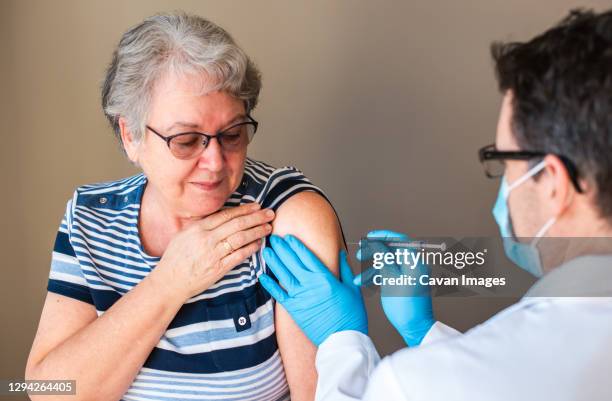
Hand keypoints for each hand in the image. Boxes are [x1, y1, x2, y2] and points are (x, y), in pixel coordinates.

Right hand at [156, 203, 274, 299]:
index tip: (257, 206)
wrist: (170, 282)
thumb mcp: (184, 234)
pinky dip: (251, 248)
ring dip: (257, 231)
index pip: (226, 215)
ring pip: (241, 238)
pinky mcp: (219, 268)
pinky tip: (259, 243)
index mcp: (198, 228)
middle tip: (270, 213)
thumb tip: (220, 215)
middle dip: (256, 217)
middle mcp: (207, 239)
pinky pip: (239, 255)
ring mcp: (213, 254)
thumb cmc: (176, 258)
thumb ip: (202, 225)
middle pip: (237, 224)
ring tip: (268, 227)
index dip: (244, 209)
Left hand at [259, 235, 366, 345]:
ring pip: (283, 275)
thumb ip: (345, 269)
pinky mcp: (294, 309)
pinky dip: (270, 285)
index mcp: (325, 278)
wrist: (343, 340)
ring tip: (266, 250)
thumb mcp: (353, 289)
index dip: (296, 245)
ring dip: (274, 262)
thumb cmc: (351, 316)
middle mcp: (310, 285)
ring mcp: (300, 297)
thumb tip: (340, 253)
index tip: (289, 237)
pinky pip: (279, 295)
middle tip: (273, 237)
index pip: (307, 256)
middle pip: (292, 262)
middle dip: (282, 248)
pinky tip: (262, 276)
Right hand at [354, 230, 434, 346]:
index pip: (400, 240)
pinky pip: (390, 273)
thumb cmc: (405, 306)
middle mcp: (414, 265)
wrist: (415, 327)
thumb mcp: (390, 279)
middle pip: (392, 250)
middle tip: (360, 253)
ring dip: (372, 267)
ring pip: (388, 263)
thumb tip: (375, 243)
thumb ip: (383, 258)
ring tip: (359, 275)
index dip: (383, 236)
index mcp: (414, 261)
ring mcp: (410, 273)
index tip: (369, 236)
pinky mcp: (405, 282)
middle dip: (374, 252)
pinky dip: (378, 276)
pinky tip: (364, 282)